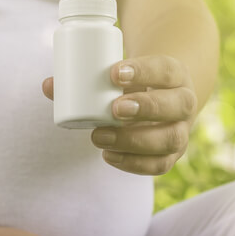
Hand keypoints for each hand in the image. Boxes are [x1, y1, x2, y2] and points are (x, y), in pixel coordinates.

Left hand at [42, 55, 196, 174]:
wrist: (159, 100)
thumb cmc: (132, 85)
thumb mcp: (118, 75)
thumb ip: (84, 78)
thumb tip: (49, 86)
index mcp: (175, 75)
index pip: (166, 70)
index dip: (143, 71)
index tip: (113, 73)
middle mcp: (185, 102)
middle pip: (177, 105)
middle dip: (146, 107)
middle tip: (113, 109)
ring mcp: (181, 131)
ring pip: (171, 139)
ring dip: (135, 140)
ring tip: (100, 136)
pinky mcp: (172, 155)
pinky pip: (160, 165)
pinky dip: (134, 164)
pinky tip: (109, 156)